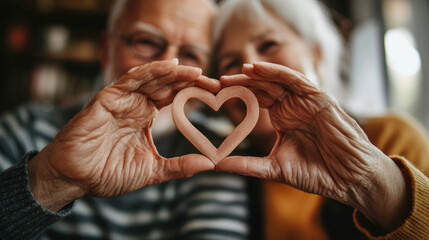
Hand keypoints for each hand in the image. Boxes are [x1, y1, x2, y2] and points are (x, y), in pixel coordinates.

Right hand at [28, 60, 218, 210]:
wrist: (75, 179)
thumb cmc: (107, 173)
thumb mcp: (152, 171)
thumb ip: (179, 166)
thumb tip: (210, 164)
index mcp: (145, 117)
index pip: (174, 98)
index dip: (193, 93)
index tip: (217, 93)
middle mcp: (135, 105)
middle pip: (167, 85)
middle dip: (190, 81)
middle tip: (214, 82)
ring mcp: (122, 100)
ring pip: (151, 78)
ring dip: (174, 73)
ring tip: (196, 72)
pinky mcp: (107, 98)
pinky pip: (130, 80)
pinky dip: (150, 71)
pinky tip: (169, 67)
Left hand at [218, 62, 409, 230]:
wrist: (349, 179)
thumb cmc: (317, 173)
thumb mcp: (274, 168)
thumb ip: (247, 165)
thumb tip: (217, 165)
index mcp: (282, 118)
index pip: (255, 99)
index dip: (236, 94)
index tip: (215, 93)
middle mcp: (292, 106)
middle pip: (263, 87)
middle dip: (242, 82)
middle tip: (219, 81)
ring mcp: (305, 101)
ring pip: (278, 80)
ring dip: (259, 73)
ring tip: (239, 71)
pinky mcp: (319, 99)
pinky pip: (297, 80)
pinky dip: (278, 73)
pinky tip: (259, 70)